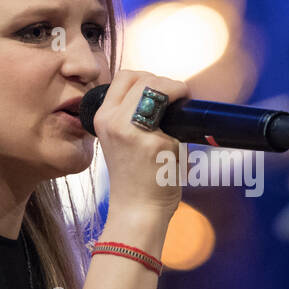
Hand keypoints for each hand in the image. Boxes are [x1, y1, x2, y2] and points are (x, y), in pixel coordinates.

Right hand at [91, 70, 188, 218]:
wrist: (137, 211)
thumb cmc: (135, 177)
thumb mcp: (121, 139)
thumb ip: (133, 114)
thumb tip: (163, 91)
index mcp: (103, 118)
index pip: (124, 77)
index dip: (146, 77)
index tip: (161, 90)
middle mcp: (113, 121)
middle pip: (142, 77)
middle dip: (165, 82)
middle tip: (177, 99)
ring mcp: (132, 131)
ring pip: (156, 85)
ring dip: (175, 89)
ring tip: (181, 106)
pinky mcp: (154, 143)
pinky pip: (174, 113)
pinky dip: (185, 114)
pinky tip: (185, 128)